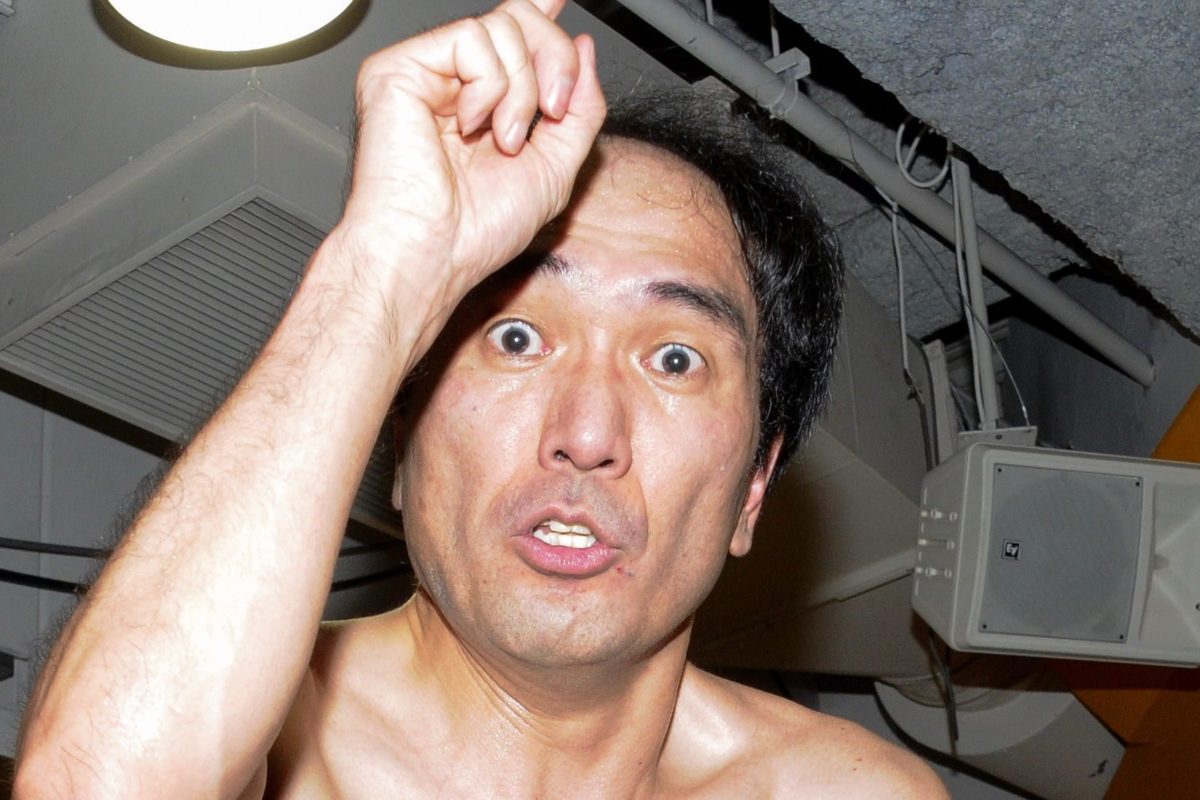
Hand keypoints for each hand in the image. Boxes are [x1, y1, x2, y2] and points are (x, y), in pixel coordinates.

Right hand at [337, 0, 606, 312]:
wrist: (432, 254)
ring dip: (522, 90)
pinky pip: (472, 38)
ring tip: (502, 139)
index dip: (541, 17)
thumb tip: (582, 47)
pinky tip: (470, 126)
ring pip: (503, 26)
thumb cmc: (477, 231)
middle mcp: (453, 83)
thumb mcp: (556, 167)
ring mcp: (426, 72)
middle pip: (520, 21)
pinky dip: (489, 87)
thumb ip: (579, 107)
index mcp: (484, 103)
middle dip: (554, 64)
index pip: (515, 40)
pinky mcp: (398, 68)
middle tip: (551, 113)